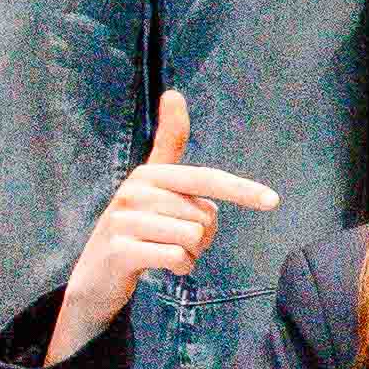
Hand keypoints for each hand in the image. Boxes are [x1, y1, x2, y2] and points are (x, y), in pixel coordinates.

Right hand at [46, 92, 275, 352]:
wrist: (96, 276)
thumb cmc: (137, 229)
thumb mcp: (154, 188)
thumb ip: (168, 146)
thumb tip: (172, 93)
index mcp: (149, 174)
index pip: (207, 179)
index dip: (241, 189)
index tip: (273, 201)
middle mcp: (134, 190)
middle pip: (205, 217)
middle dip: (200, 236)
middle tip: (171, 239)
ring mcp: (124, 219)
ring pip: (193, 237)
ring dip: (188, 253)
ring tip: (161, 250)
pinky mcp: (120, 249)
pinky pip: (177, 257)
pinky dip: (179, 267)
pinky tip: (160, 265)